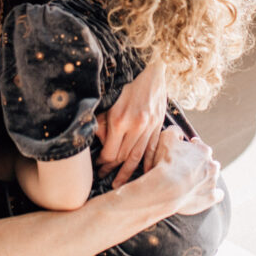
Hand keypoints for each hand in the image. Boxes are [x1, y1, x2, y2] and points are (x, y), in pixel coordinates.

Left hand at [96, 60, 166, 187]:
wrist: (152, 71)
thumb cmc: (126, 84)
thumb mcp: (109, 100)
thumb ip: (102, 121)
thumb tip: (97, 139)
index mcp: (120, 120)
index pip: (110, 152)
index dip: (102, 162)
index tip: (97, 165)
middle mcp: (135, 126)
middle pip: (123, 157)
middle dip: (112, 169)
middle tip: (103, 177)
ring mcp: (149, 128)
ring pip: (138, 157)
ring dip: (128, 172)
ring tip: (120, 183)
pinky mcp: (158, 126)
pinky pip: (152, 150)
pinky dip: (147, 163)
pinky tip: (143, 174)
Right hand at [150, 128, 222, 215]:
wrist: (166, 188)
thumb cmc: (166, 162)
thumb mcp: (166, 138)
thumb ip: (174, 131)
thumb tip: (178, 131)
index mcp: (203, 150)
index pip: (198, 146)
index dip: (189, 148)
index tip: (181, 153)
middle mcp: (212, 165)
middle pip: (208, 162)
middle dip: (199, 164)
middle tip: (184, 169)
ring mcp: (213, 182)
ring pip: (212, 177)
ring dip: (205, 178)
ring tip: (190, 183)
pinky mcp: (211, 197)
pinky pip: (218, 195)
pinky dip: (213, 194)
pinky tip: (206, 194)